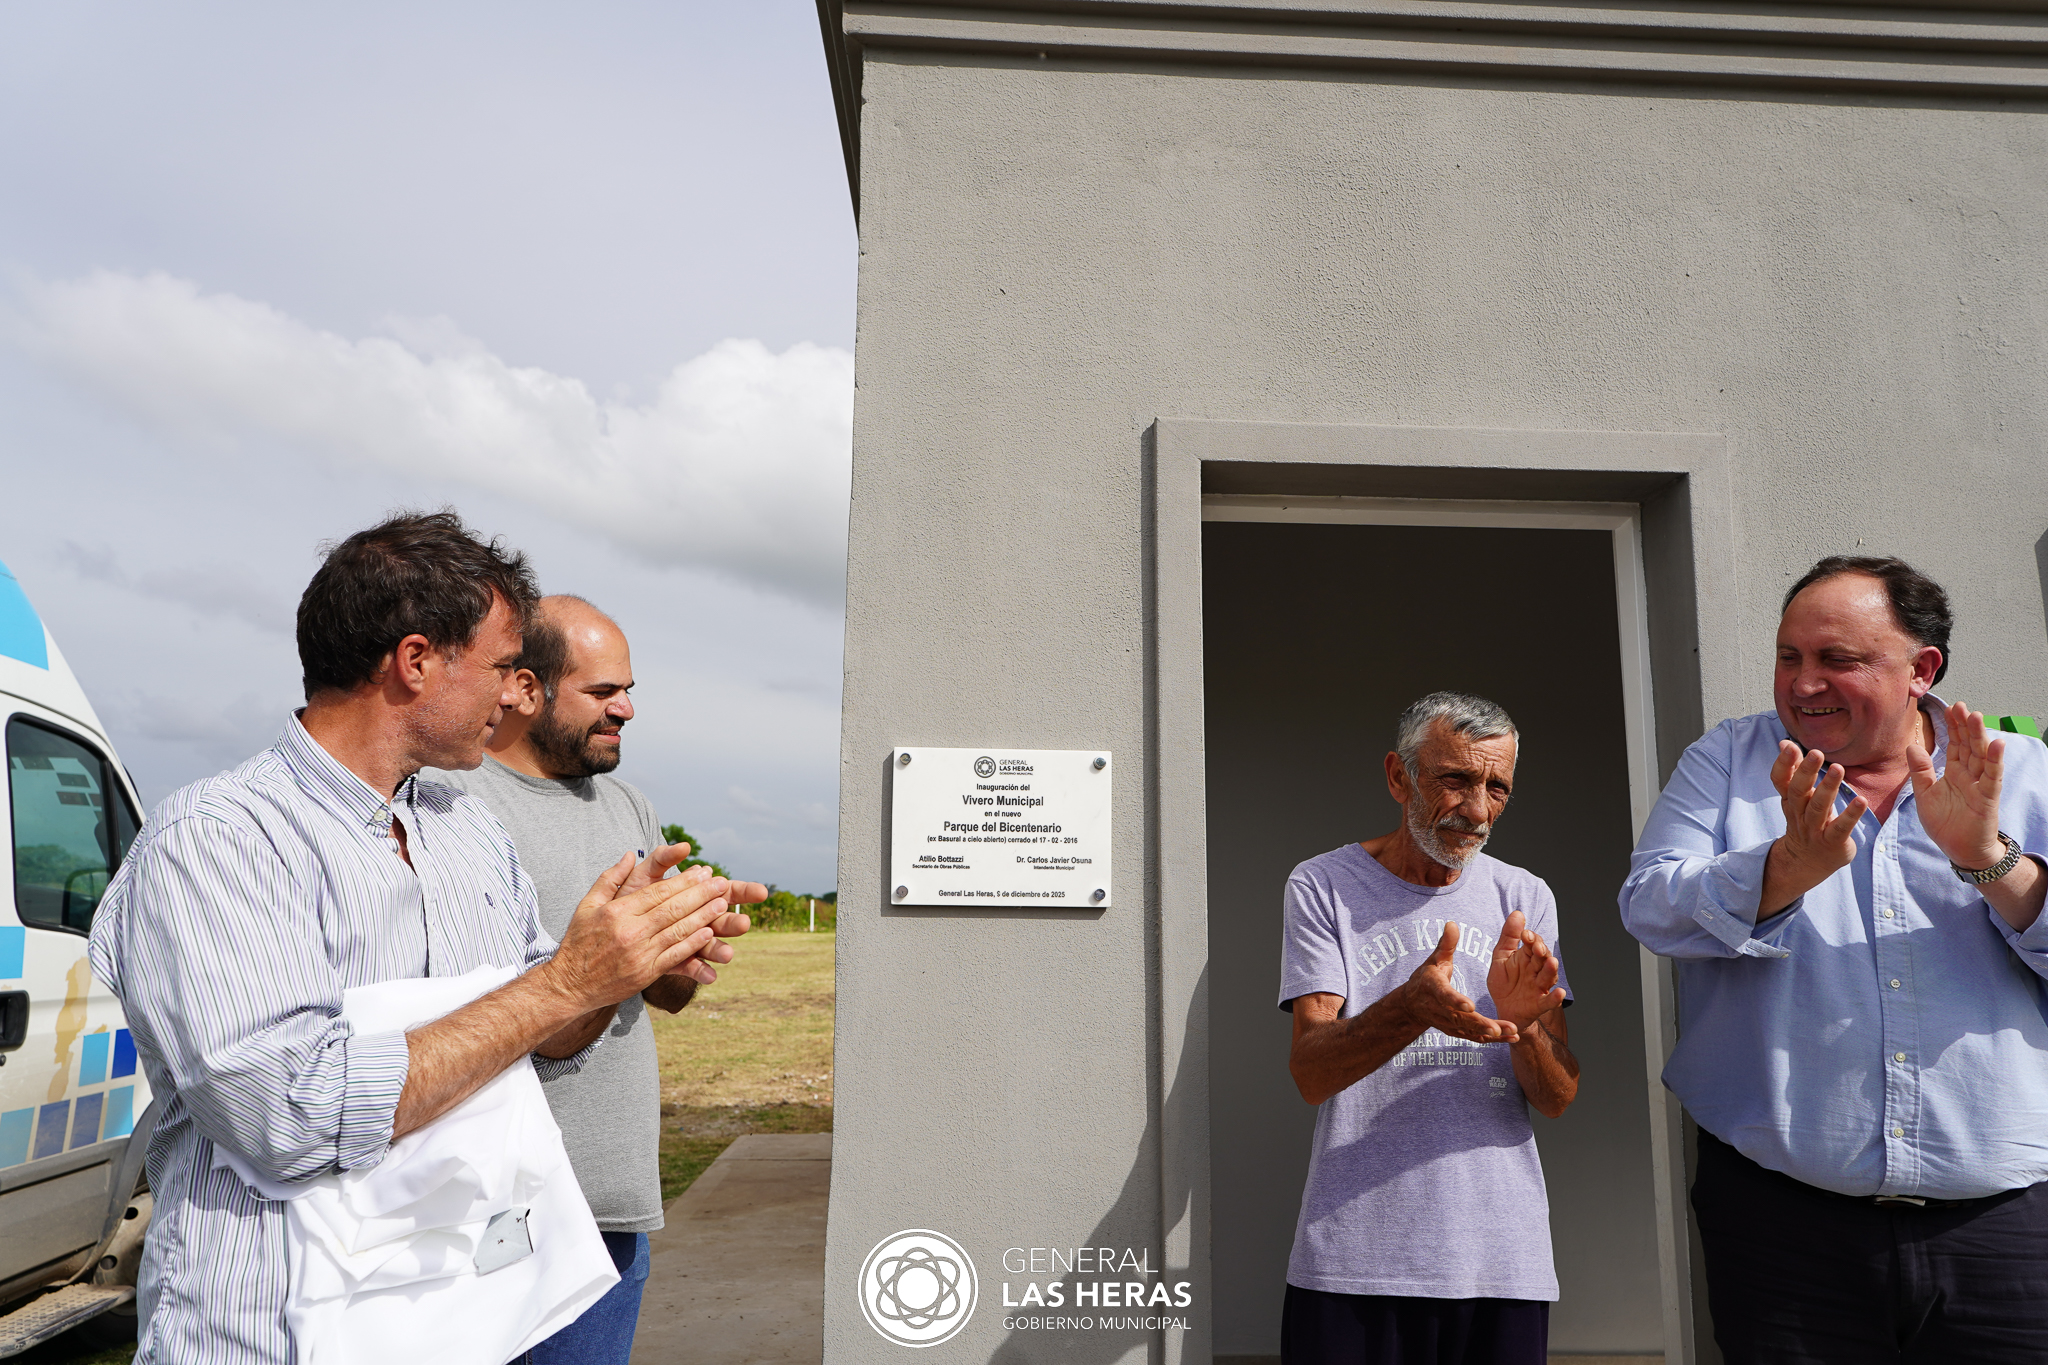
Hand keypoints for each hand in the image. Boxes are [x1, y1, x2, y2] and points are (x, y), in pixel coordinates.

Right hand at [543, 855, 749, 1008]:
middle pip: (673, 908)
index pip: (658, 892)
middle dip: (701, 894)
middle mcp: (630, 931)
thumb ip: (610, 878)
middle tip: (722, 882)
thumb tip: (631, 854)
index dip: (684, 881)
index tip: (703, 871)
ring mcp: (639, 953)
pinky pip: (675, 956)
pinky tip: (710, 933)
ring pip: (678, 930)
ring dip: (704, 916)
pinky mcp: (645, 973)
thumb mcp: (587, 905)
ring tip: (723, 903)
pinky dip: (694, 944)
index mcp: (617, 912)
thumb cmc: (579, 942)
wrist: (569, 985)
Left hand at [618, 842, 767, 985]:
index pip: (724, 891)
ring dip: (718, 949)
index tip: (762, 893)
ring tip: (727, 955)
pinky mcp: (671, 959)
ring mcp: (684, 940)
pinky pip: (687, 966)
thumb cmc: (626, 898)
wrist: (604, 932)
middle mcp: (693, 918)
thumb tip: (684, 846)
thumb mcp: (643, 875)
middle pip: (720, 919)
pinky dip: (698, 971)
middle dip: (734, 922)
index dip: (743, 891)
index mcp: (693, 896)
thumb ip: (662, 858)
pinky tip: (710, 976)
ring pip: (707, 944)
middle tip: (745, 925)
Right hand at [1397, 922, 1518, 1043]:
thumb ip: (1446, 944)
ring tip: (1511, 1033)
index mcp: (1433, 987)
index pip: (1444, 995)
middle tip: (1499, 1028)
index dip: (1456, 1001)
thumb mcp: (1434, 959)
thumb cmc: (1426, 977)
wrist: (1412, 1004)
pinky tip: (1511, 1038)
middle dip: (1480, 1024)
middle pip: (1460, 1019)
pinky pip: (1474, 1038)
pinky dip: (1492, 1040)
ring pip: (1469, 1031)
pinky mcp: (1455, 1031)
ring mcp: (1447, 1022)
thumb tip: (1452, 923)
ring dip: (1490, 1034)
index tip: (1470, 1006)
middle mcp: (1439, 1008)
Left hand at [1486, 910, 1565, 1031]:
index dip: (1530, 939)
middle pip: (1542, 958)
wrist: (1503, 1009)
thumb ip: (1509, 936)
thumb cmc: (1504, 981)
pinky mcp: (1539, 1004)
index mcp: (1526, 957)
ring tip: (1551, 962)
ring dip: (1551, 969)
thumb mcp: (1501, 957)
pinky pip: (1549, 1001)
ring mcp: (1539, 987)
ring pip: (1548, 976)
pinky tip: (1560, 993)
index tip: (1525, 934)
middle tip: (1537, 946)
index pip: (1532, 944)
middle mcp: (1536, 970)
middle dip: (1541, 951)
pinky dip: (1555, 998)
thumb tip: (1518, 913)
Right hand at [1762, 741, 1867, 910]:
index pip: (1780, 781)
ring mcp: (1815, 830)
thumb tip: (1784, 742)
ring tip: (1839, 769)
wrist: (1807, 862)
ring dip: (1828, 788)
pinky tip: (1861, 801)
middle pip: (1799, 792)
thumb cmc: (1806, 821)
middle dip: (1806, 772)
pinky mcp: (1833, 842)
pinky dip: (1850, 815)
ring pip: (1818, 808)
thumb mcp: (1795, 798)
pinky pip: (1841, 828)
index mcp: (1790, 801)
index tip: (1789, 746)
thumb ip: (1792, 772)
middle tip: (1816, 753)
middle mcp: (1799, 814)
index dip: (1783, 765)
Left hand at [1909, 701, 2005, 869]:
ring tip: (1976, 717)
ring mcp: (1980, 785)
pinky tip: (1996, 744)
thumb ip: (1920, 771)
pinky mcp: (1988, 798)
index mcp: (1954, 772)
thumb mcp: (1925, 794)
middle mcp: (1969, 775)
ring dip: (1979, 737)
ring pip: (1981, 756)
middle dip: (1965, 726)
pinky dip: (1994, 761)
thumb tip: (1911, 745)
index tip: (1950, 708)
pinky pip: (1992, 777)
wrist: (1959, 850)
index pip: (1955, 745)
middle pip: (1968, 746)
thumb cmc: (1944, 823)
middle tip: (1961, 706)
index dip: (1953, 727)